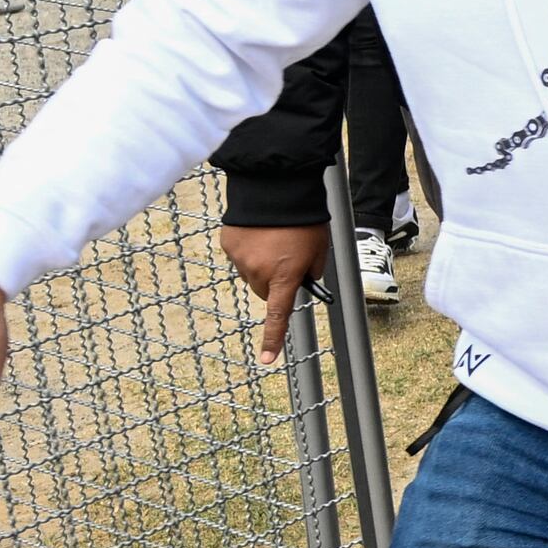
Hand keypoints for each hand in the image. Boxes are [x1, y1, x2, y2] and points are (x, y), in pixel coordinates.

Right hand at [220, 223, 323, 359]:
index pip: (278, 317)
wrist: (276, 187)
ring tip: (273, 240)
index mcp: (284, 277)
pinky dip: (248, 250)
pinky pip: (239, 256)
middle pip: (264, 292)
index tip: (266, 359)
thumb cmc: (304, 218)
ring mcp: (240, 259)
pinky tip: (259, 232)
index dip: (272, 339)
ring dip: (261, 266)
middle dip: (274, 284)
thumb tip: (302, 280)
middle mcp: (259, 272)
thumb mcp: (318, 248)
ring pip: (251, 275)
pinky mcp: (228, 244)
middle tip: (286, 262)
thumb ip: (312, 271)